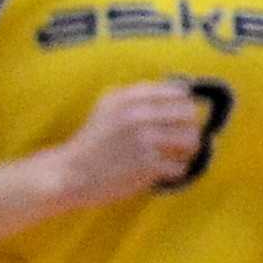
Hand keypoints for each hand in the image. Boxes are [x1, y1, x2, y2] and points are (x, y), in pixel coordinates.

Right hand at [48, 81, 212, 206]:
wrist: (72, 173)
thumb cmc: (93, 141)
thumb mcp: (107, 106)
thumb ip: (137, 95)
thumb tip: (180, 89)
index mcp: (127, 97)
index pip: (177, 92)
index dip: (183, 104)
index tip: (178, 115)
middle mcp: (137, 115)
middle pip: (188, 114)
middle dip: (188, 126)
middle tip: (180, 137)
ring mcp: (144, 141)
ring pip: (190, 139)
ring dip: (187, 149)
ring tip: (176, 154)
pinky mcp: (148, 166)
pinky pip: (180, 166)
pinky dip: (174, 170)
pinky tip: (163, 171)